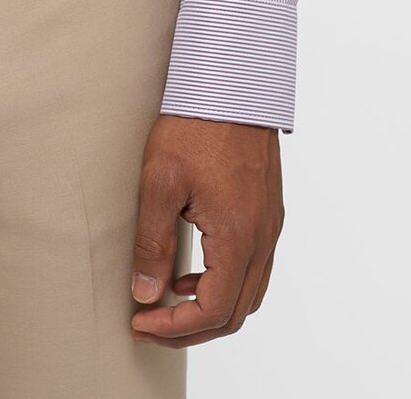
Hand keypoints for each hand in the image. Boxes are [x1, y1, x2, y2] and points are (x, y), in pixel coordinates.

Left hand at [128, 114, 283, 347]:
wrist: (232, 81)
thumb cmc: (196, 125)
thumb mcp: (160, 181)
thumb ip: (152, 242)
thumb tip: (143, 292)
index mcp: (238, 238)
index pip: (212, 312)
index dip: (174, 328)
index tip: (140, 324)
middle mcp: (262, 239)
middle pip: (234, 313)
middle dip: (191, 328)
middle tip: (152, 325)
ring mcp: (270, 226)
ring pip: (249, 293)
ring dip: (211, 308)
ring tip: (168, 299)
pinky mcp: (268, 211)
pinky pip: (254, 267)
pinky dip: (225, 282)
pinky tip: (194, 267)